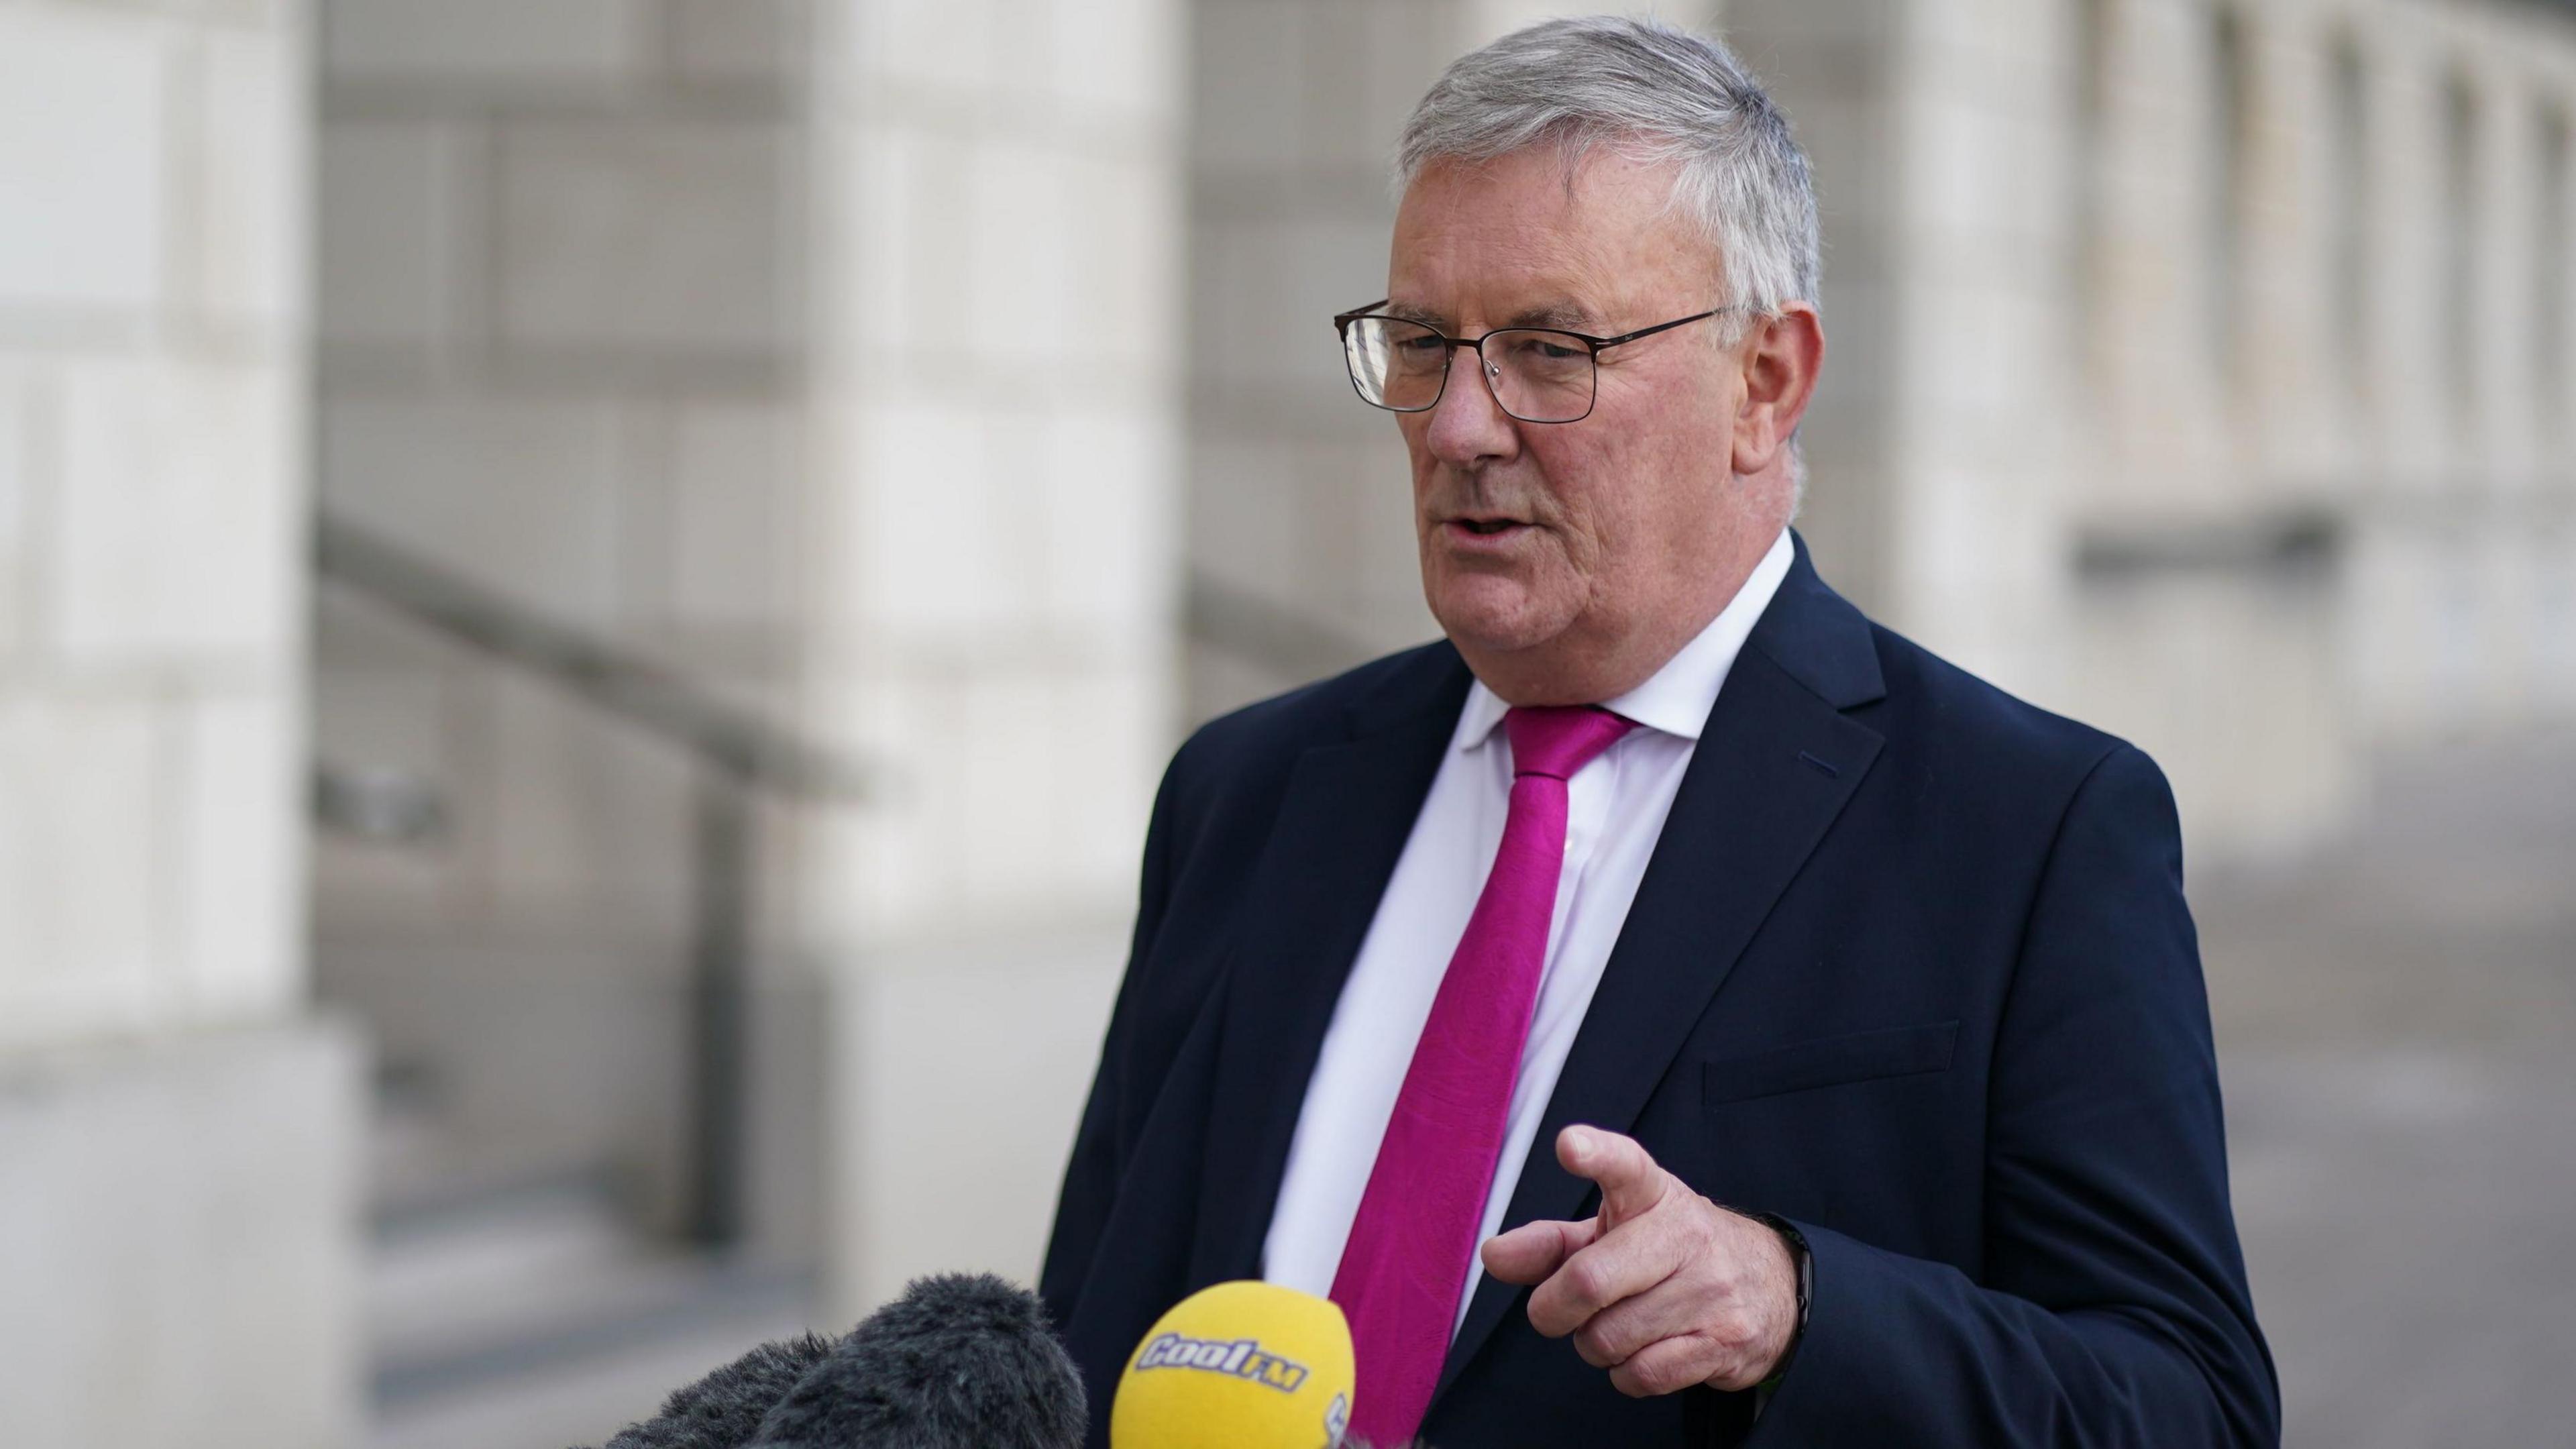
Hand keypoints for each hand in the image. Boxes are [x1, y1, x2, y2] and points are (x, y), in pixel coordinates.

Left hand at [1478, 1125, 1799, 1396]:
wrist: (1772, 1285)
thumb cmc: (1668, 1255)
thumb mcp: (1614, 1233)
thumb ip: (1550, 1245)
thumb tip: (1493, 1257)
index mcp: (1653, 1194)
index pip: (1625, 1166)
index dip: (1596, 1155)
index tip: (1569, 1145)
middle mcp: (1686, 1234)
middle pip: (1590, 1281)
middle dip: (1553, 1308)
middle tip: (1555, 1309)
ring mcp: (1712, 1289)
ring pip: (1609, 1337)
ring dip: (1594, 1344)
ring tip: (1618, 1324)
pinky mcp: (1725, 1341)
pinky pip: (1642, 1374)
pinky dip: (1625, 1374)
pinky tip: (1644, 1351)